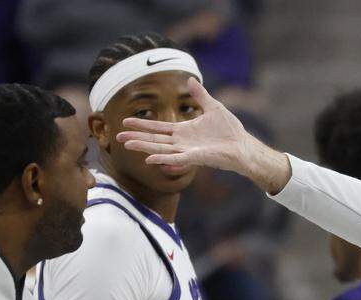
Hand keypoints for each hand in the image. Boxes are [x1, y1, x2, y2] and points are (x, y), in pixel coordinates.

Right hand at [116, 78, 291, 192]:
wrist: (243, 146)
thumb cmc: (230, 130)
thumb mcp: (213, 107)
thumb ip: (200, 95)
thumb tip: (190, 79)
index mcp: (183, 131)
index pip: (158, 128)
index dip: (142, 125)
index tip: (125, 121)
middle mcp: (181, 143)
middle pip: (154, 140)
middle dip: (136, 138)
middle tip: (118, 136)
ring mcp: (187, 151)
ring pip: (160, 149)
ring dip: (144, 147)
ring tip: (127, 145)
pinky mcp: (196, 158)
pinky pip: (177, 159)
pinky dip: (164, 159)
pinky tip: (150, 159)